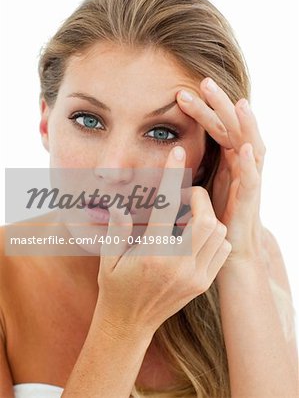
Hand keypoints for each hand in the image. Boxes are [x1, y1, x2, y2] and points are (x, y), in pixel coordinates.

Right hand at [97, 145, 230, 335]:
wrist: (128, 325)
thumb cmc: (114, 288)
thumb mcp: (108, 258)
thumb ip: (116, 229)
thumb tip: (120, 205)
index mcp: (151, 254)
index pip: (165, 205)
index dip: (172, 175)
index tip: (177, 153)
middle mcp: (177, 265)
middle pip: (206, 219)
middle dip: (199, 199)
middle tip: (185, 197)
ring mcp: (194, 277)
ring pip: (218, 233)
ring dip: (208, 218)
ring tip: (188, 218)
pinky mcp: (203, 284)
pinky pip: (221, 251)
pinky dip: (215, 237)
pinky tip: (196, 237)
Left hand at [176, 77, 265, 263]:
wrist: (230, 253)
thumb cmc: (210, 218)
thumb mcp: (195, 187)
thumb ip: (184, 167)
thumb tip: (158, 153)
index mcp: (225, 160)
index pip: (214, 128)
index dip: (201, 110)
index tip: (179, 94)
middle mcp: (239, 166)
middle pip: (232, 128)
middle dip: (220, 106)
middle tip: (204, 81)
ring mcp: (247, 182)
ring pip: (250, 146)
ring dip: (245, 124)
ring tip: (238, 102)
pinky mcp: (250, 203)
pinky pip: (253, 180)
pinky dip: (251, 164)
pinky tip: (245, 148)